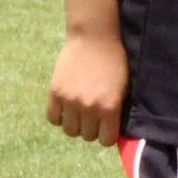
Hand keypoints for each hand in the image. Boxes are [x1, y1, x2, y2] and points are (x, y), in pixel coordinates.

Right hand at [48, 31, 130, 145]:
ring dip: (75, 124)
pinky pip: (53, 118)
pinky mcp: (54, 92)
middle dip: (92, 128)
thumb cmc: (114, 62)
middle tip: (93, 115)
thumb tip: (110, 133)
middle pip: (87, 136)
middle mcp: (88, 107)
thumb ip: (116, 111)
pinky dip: (60, 116)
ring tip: (80, 111)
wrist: (94, 37)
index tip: (107, 127)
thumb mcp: (123, 89)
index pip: (106, 141)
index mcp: (109, 107)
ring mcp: (69, 100)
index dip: (107, 135)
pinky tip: (67, 107)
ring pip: (70, 130)